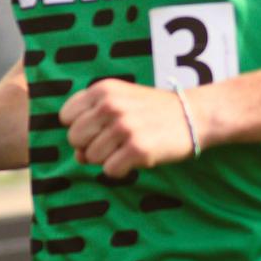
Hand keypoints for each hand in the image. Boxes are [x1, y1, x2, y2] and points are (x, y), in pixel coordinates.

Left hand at [59, 79, 195, 179]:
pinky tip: (137, 157)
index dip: (80, 126)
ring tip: (129, 147)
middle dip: (90, 145)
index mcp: (103, 90)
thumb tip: (78, 157)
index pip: (65, 117)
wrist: (195, 114)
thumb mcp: (120, 102)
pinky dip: (121, 170)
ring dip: (107, 158)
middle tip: (116, 140)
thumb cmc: (153, 111)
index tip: (100, 127)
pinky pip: (109, 171)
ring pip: (90, 158)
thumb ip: (92, 123)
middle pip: (74, 139)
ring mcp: (124, 127)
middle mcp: (110, 106)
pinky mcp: (138, 149)